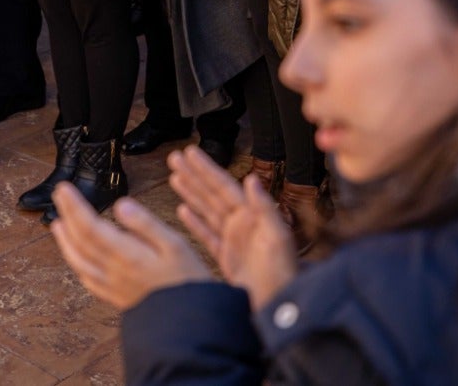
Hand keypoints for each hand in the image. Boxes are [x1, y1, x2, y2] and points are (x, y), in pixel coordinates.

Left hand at [49, 186, 210, 311]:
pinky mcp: (116, 297)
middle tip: (59, 194)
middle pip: (80, 241)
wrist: (190, 324)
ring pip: (78, 261)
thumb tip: (120, 204)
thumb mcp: (175, 245)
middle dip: (67, 215)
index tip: (65, 188)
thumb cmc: (187, 281)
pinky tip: (76, 259)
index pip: (90, 226)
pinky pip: (88, 279)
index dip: (74, 206)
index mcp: (127, 255)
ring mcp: (112, 286)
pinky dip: (76, 264)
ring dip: (65, 240)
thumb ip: (146, 224)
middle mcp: (113, 271)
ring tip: (58, 223)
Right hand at [168, 147, 297, 311]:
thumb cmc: (283, 274)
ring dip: (190, 193)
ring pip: (207, 210)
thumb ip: (265, 208)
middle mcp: (241, 223)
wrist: (279, 306)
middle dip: (193, 175)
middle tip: (174, 158)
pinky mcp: (227, 258)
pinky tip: (182, 211)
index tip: (190, 152)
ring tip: (174, 177)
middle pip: (211, 193)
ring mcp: (233, 240)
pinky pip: (207, 235)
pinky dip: (195, 222)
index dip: (206, 169)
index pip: (223, 185)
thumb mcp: (277, 239)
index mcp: (251, 215)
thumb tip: (251, 179)